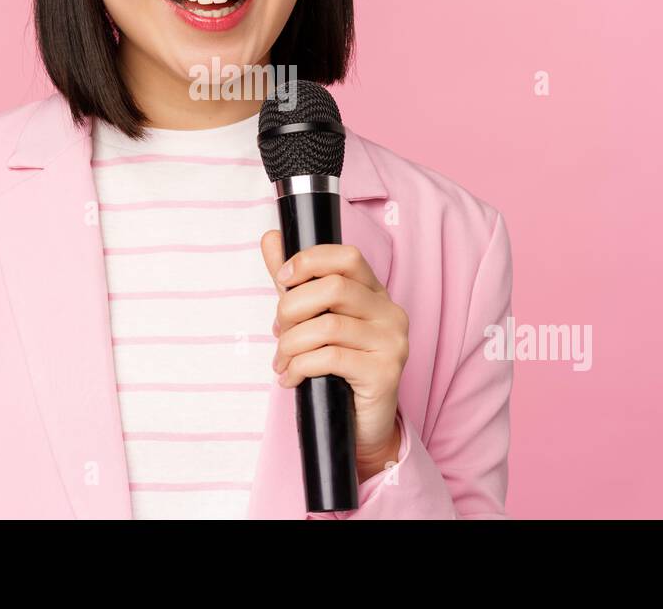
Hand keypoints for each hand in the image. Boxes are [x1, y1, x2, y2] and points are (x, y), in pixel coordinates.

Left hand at [260, 231, 407, 482]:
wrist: (361, 423)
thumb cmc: (337, 367)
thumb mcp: (313, 319)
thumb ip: (294, 281)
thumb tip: (271, 238)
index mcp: (374, 292)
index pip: (347, 256)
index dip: (310, 261)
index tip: (282, 279)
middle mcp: (390, 312)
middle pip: (334, 288)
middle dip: (292, 308)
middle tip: (278, 331)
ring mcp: (392, 342)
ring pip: (327, 327)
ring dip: (291, 344)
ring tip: (281, 361)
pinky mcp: (385, 372)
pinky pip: (331, 359)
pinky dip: (300, 367)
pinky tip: (291, 378)